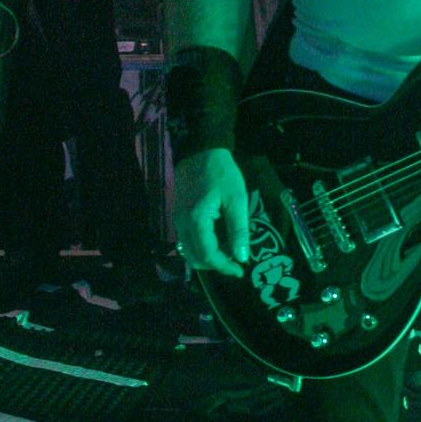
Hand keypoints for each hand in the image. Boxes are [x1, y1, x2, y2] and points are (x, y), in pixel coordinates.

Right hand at [173, 147, 249, 277]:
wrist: (201, 151)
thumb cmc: (222, 173)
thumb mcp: (237, 199)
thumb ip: (239, 229)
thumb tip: (242, 257)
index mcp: (197, 220)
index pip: (207, 254)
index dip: (224, 266)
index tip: (240, 270)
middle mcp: (182, 223)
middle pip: (194, 257)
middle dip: (215, 266)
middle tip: (235, 264)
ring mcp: (177, 220)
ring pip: (187, 251)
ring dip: (206, 259)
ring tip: (227, 255)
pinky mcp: (178, 215)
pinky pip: (186, 240)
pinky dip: (200, 248)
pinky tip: (217, 243)